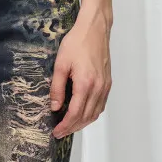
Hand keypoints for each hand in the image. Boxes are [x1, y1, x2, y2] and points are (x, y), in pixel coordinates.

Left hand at [49, 7, 111, 138]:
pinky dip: (91, 114)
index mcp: (85, 84)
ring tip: (69, 126)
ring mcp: (105, 86)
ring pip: (95, 113)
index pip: (75, 114)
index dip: (65, 126)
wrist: (95, 29)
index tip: (56, 132)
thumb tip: (55, 107)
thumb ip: (57, 87)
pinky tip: (82, 114)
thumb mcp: (60, 64)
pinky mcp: (107, 83)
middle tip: (60, 133)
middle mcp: (98, 88)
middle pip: (86, 117)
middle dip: (72, 128)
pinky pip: (100, 105)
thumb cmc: (77, 42)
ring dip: (82, 123)